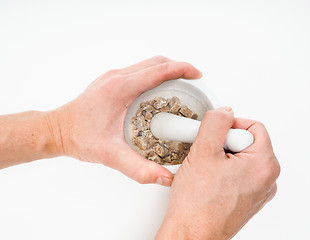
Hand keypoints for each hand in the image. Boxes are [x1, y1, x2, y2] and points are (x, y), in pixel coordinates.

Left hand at [47, 56, 201, 185]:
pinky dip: (154, 75)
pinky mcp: (110, 82)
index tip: (197, 74)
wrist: (57, 129)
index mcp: (120, 88)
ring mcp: (113, 78)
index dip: (182, 69)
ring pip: (147, 64)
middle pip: (156, 62)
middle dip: (178, 67)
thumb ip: (139, 168)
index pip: (159, 70)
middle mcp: (117, 78)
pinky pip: (138, 71)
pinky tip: (159, 90)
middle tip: (193, 80)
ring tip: (181, 83)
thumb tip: (165, 177)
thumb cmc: (77, 137)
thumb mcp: (110, 155)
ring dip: (166, 69)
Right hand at [156, 107, 279, 238]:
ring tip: (203, 169)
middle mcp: (266, 179)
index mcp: (264, 165)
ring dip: (219, 157)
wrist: (190, 234)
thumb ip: (216, 123)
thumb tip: (224, 112)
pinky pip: (235, 174)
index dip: (229, 125)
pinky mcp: (245, 198)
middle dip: (222, 143)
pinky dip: (220, 171)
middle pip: (245, 142)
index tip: (213, 132)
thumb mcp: (203, 151)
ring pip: (237, 158)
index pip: (253, 126)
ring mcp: (256, 191)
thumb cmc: (198, 205)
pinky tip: (206, 180)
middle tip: (205, 154)